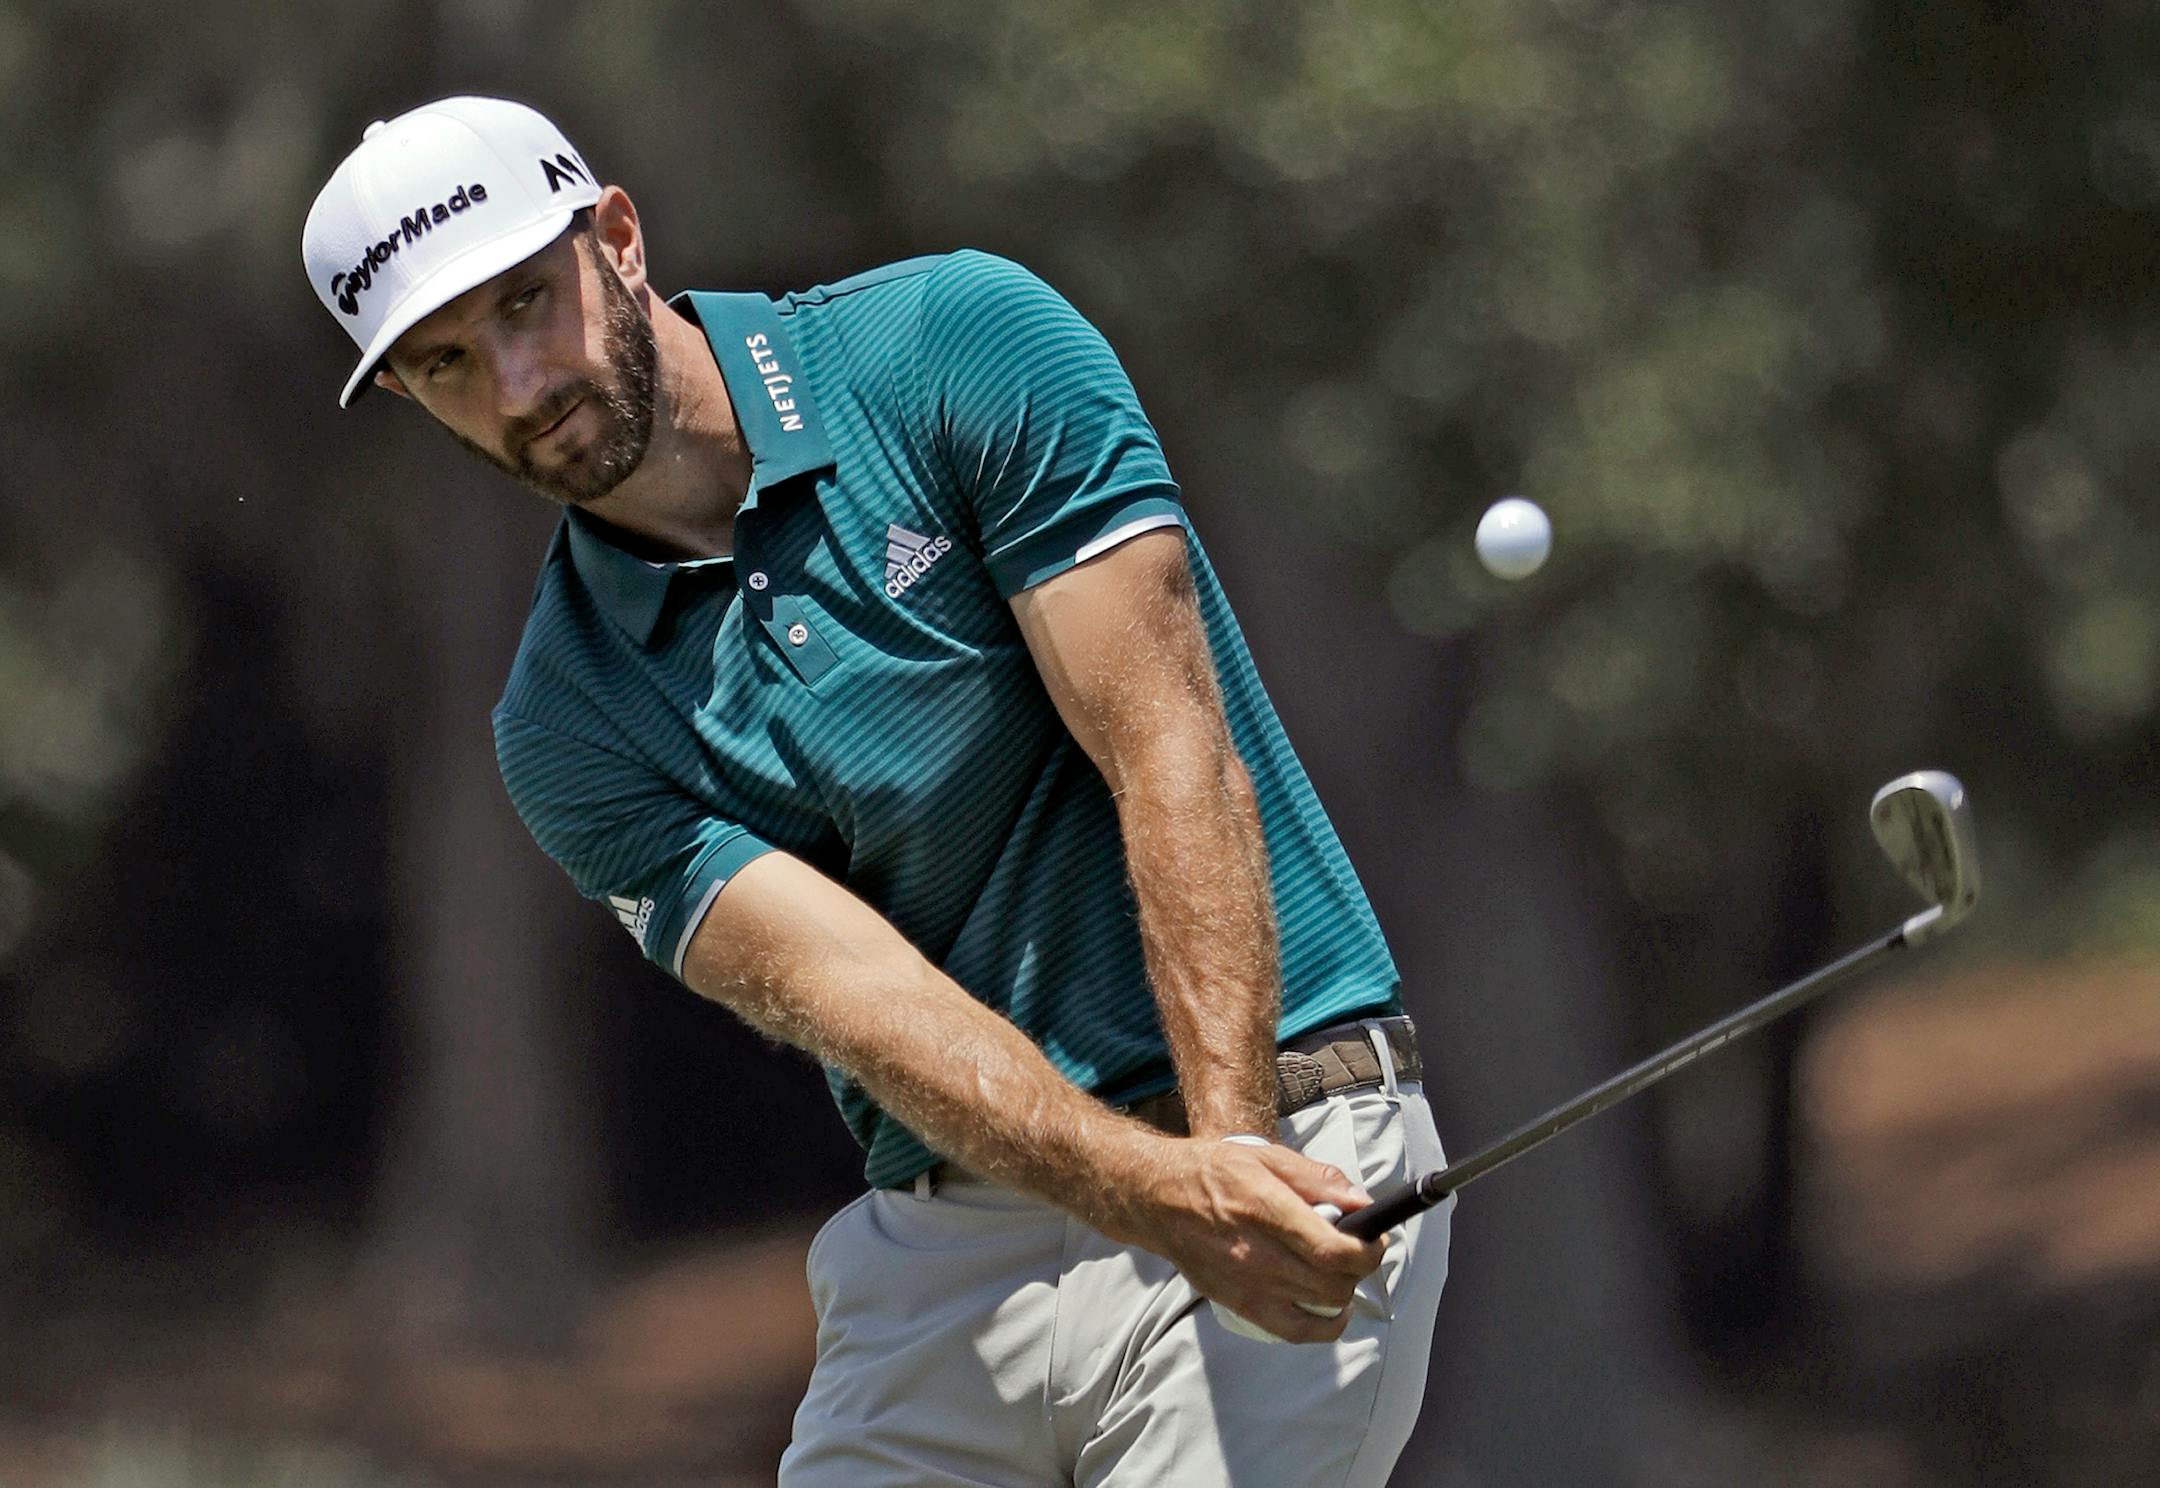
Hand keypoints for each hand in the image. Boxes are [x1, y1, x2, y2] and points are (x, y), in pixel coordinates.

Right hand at [1122, 1133, 1386, 1343]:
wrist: (1160, 1198)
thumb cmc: (1215, 1171)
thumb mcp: (1268, 1158)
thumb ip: (1319, 1181)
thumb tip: (1363, 1204)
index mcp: (1266, 1209)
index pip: (1334, 1250)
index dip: (1368, 1251)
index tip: (1375, 1239)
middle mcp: (1257, 1255)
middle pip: (1334, 1284)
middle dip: (1358, 1269)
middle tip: (1356, 1250)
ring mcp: (1247, 1286)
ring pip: (1322, 1309)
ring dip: (1343, 1292)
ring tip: (1337, 1271)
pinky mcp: (1239, 1304)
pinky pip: (1295, 1332)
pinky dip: (1323, 1326)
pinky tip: (1329, 1308)